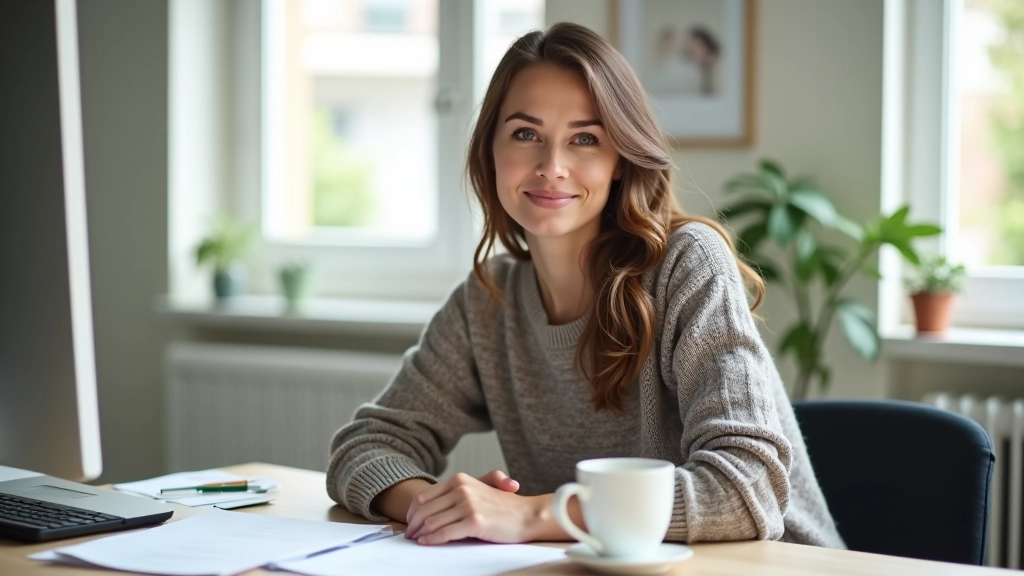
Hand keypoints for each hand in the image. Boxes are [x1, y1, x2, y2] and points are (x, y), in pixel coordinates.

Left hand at [404, 470, 538, 544]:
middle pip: (425, 510)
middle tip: (409, 534)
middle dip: (413, 524)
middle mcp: (462, 489)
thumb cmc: (503, 506)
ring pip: (432, 522)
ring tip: (416, 540)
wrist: (527, 514)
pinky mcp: (474, 522)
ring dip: (421, 533)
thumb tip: (427, 506)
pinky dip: (432, 540)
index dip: (412, 511)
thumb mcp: (478, 489)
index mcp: (460, 479)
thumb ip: (455, 493)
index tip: (410, 521)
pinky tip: (427, 543)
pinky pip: (445, 533)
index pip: (424, 496)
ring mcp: (468, 505)